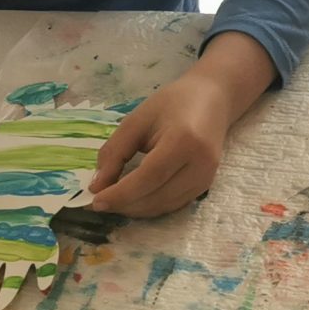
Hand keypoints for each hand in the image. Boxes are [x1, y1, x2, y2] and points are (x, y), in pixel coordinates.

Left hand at [87, 71, 235, 218]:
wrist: (212, 100)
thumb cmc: (172, 103)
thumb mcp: (137, 120)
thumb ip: (115, 152)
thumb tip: (97, 187)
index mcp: (183, 141)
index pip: (149, 177)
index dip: (121, 194)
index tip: (96, 201)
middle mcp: (200, 165)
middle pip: (157, 197)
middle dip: (125, 205)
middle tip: (99, 202)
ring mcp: (206, 178)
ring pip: (164, 206)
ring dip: (135, 209)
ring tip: (113, 201)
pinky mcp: (205, 186)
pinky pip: (173, 205)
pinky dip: (150, 206)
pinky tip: (133, 199)